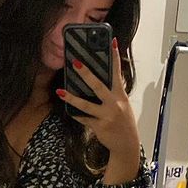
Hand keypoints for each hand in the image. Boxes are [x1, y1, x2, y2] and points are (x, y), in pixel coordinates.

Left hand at [57, 38, 140, 160]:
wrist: (127, 145)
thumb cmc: (123, 123)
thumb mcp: (123, 105)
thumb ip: (113, 93)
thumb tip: (101, 80)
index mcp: (121, 95)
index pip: (118, 72)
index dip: (115, 57)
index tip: (113, 42)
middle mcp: (115, 104)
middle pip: (98, 86)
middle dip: (87, 74)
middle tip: (76, 62)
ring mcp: (107, 116)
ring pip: (86, 105)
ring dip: (72, 98)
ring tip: (60, 91)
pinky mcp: (99, 126)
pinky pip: (84, 119)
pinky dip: (77, 115)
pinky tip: (69, 110)